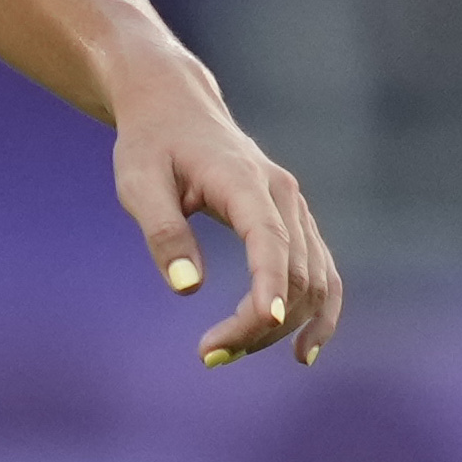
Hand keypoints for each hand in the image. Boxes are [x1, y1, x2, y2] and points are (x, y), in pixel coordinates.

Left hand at [116, 94, 343, 367]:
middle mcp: (283, 194)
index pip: (269, 239)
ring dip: (280, 327)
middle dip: (258, 323)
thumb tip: (186, 288)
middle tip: (208, 355)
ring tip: (228, 355)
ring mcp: (295, 208)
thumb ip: (163, 231)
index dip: (269, 284)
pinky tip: (302, 351)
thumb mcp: (138, 183)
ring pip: (313, 280)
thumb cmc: (151, 145)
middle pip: (294, 271)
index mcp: (245, 180)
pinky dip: (318, 313)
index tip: (260, 324)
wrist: (176, 106)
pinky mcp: (295, 223)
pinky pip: (322, 273)